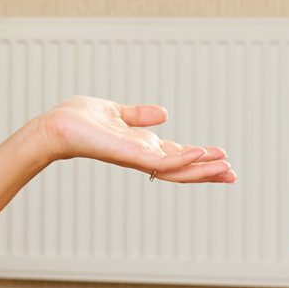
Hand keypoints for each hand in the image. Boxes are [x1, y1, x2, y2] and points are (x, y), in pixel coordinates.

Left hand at [36, 96, 235, 183]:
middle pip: (182, 168)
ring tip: (225, 168)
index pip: (177, 156)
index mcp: (142, 147)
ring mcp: (137, 158)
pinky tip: (200, 154)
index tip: (222, 158)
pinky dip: (181, 158)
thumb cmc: (78, 121)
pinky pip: (160, 161)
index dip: (200, 159)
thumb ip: (139, 115)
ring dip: (202, 169)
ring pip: (176, 169)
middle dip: (207, 173)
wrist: (56, 127)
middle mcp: (142, 156)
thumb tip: (163, 113)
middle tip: (232, 175)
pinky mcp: (129, 155)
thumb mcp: (117, 112)